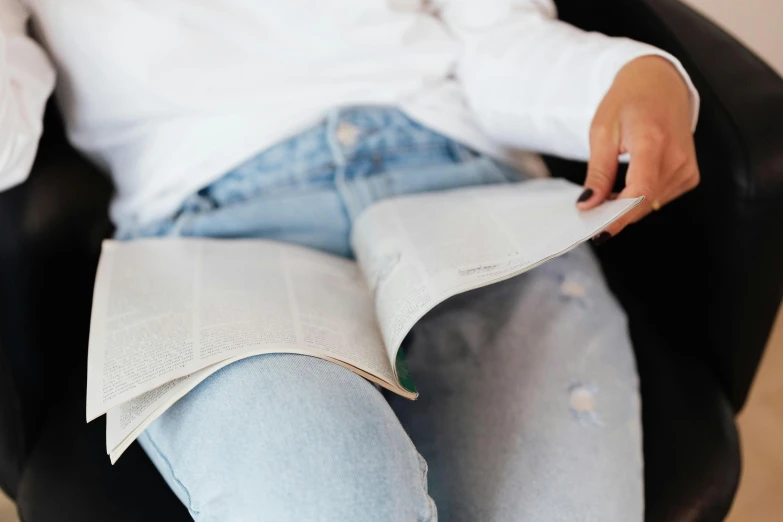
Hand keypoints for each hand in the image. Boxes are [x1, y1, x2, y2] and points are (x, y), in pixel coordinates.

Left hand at [576, 55, 699, 241]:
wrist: (659, 83)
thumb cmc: (628, 102)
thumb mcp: (602, 132)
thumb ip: (598, 172)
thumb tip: (588, 205)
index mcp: (653, 141)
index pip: (640, 190)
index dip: (619, 216)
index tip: (599, 231)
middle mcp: (677, 156)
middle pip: (644, 202)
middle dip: (616, 214)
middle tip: (590, 214)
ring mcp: (687, 167)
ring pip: (651, 204)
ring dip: (627, 207)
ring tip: (607, 193)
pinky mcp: (690, 175)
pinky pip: (660, 199)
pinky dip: (640, 199)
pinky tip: (627, 187)